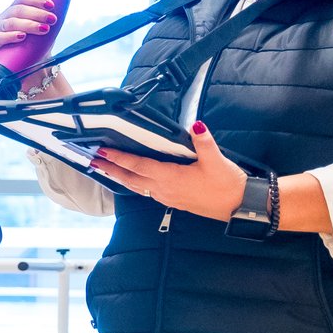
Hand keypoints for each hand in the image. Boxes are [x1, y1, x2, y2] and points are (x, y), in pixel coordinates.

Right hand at [0, 0, 66, 97]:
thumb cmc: (36, 45)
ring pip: (11, 22)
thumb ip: (48, 17)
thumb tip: (62, 8)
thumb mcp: (44, 28)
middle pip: (18, 9)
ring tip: (44, 29)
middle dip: (37, 14)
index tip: (52, 5)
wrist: (28, 65)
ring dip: (29, 24)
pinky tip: (22, 36)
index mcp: (16, 9)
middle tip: (52, 20)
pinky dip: (11, 36)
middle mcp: (5, 16)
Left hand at [92, 122, 250, 220]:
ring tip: (104, 169)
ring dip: (119, 177)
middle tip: (93, 160)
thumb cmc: (228, 184)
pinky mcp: (172, 201)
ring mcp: (166, 197)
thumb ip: (204, 142)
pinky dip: (133, 184)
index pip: (138, 166)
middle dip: (110, 169)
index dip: (118, 158)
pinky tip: (130, 179)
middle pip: (130, 178)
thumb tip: (196, 125)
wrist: (239, 207)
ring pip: (136, 187)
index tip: (102, 152)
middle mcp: (163, 189)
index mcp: (170, 178)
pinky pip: (145, 192)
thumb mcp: (217, 161)